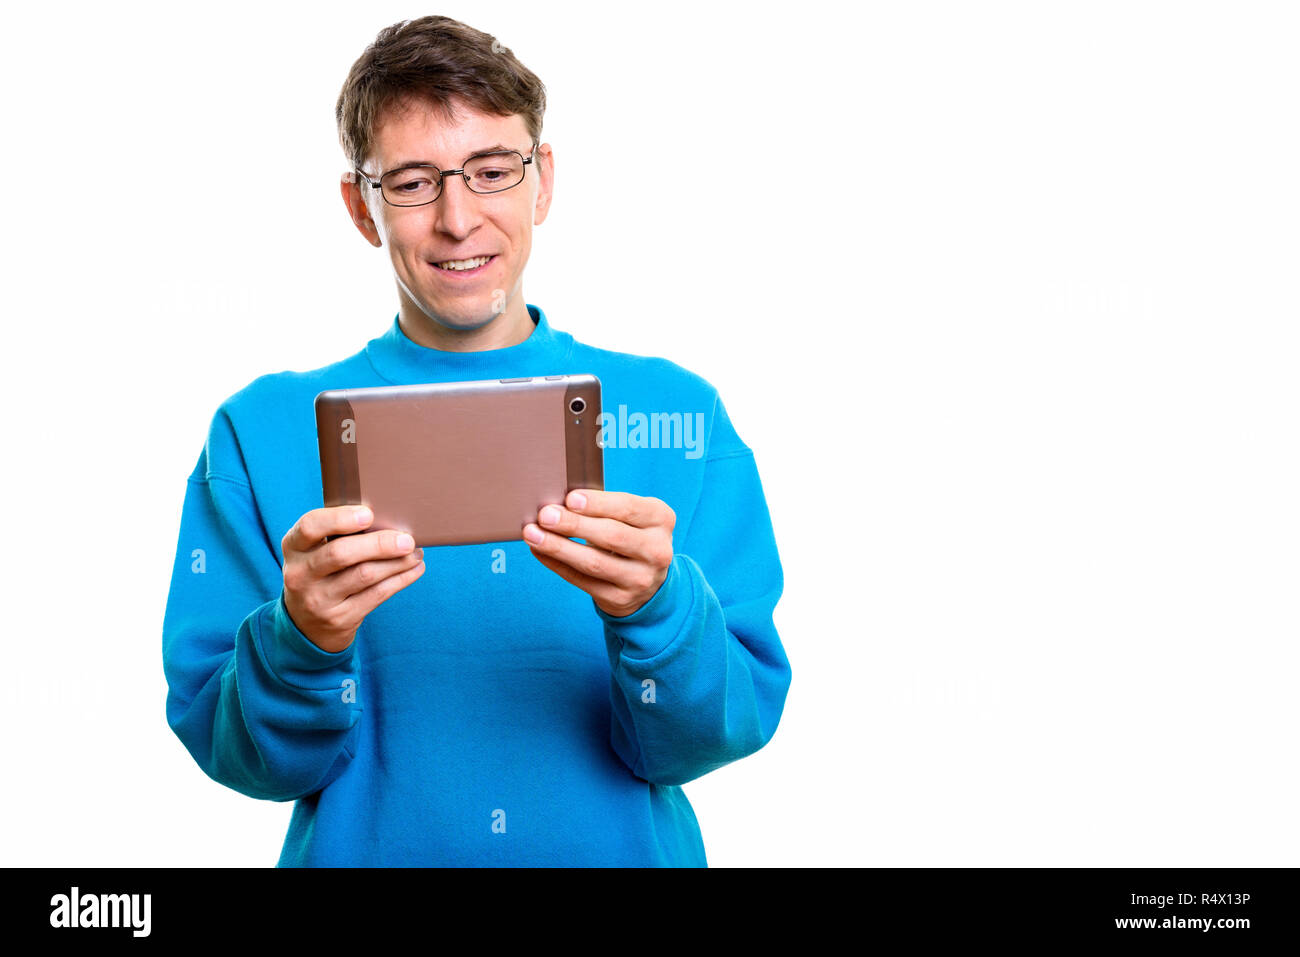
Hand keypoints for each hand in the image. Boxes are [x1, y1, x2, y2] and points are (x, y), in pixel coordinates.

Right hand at [281, 505, 424, 652]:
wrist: (306, 624)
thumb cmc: (320, 572)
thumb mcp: (313, 552)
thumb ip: (337, 534)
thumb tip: (388, 517)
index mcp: (293, 547)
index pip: (309, 527)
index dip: (339, 519)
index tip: (368, 514)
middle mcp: (300, 574)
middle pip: (341, 554)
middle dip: (379, 544)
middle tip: (407, 539)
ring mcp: (318, 600)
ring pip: (364, 575)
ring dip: (396, 562)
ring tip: (416, 552)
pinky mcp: (339, 618)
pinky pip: (376, 595)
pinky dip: (400, 580)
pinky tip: (414, 569)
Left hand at [523, 489, 674, 617]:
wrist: (648, 580)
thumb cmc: (630, 534)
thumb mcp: (632, 517)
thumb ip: (605, 507)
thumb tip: (559, 502)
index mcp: (660, 520)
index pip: (628, 509)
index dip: (597, 504)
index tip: (570, 498)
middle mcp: (657, 550)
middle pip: (611, 536)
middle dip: (573, 525)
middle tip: (545, 515)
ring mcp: (640, 579)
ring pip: (594, 562)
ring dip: (559, 547)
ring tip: (533, 534)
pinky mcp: (620, 598)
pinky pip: (582, 581)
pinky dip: (557, 564)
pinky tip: (540, 551)